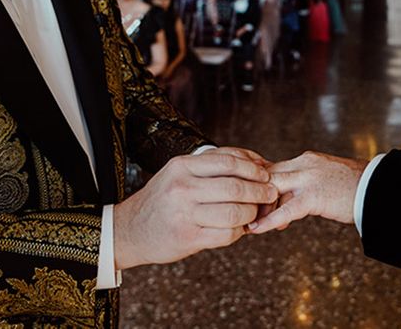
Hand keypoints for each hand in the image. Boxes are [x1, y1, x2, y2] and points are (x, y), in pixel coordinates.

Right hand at [114, 147, 276, 268]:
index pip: (229, 161)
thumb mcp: (181, 172)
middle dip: (260, 192)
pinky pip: (226, 235)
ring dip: (252, 213)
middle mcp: (182, 188)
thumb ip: (215, 165)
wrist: (129, 230)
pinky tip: (238, 228)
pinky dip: (239, 231)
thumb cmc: (164, 197)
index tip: (265, 174)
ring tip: (255, 212)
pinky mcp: (187, 238)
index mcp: (182, 166)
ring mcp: (184, 214)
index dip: (253, 168)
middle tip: (270, 194)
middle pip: (236, 188)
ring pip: (235, 213)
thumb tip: (257, 162)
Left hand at [248, 151, 366, 233]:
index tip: (245, 194)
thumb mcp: (325, 178)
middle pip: (267, 176)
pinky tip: (256, 230)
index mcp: (306, 159)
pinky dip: (268, 221)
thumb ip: (304, 185)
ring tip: (247, 222)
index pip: (272, 167)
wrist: (376, 188)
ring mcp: (308, 178)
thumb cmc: (353, 187)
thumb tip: (285, 204)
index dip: (257, 182)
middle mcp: (304, 164)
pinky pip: (285, 210)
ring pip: (272, 189)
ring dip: (258, 207)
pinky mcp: (314, 196)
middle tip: (243, 211)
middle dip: (253, 194)